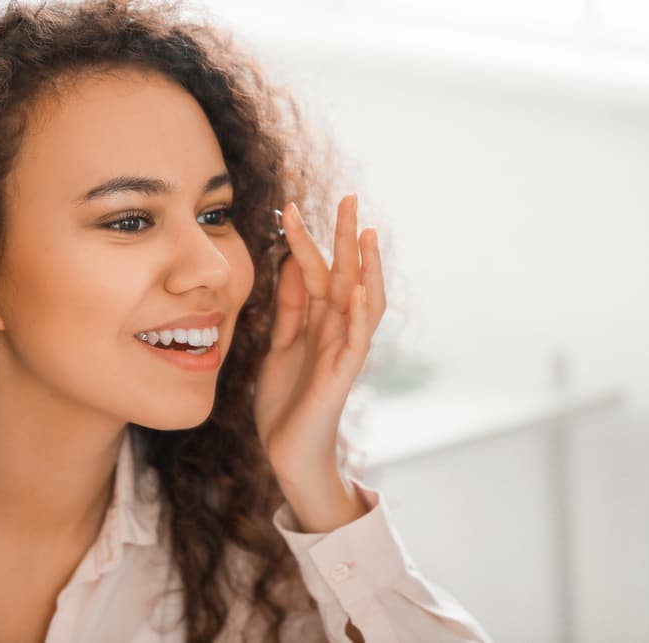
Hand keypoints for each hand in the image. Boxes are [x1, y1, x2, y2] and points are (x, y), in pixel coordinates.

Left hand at [253, 193, 385, 531]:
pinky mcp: (342, 376)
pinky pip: (357, 341)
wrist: (287, 452)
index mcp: (319, 321)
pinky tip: (360, 289)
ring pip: (364, 301)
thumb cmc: (287, 401)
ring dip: (367, 267)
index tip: (289, 207)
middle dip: (347, 237)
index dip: (304, 239)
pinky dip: (360, 314)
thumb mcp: (281, 343)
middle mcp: (336, 330)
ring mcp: (343, 351)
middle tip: (350, 197)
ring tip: (367, 233)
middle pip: (347, 274)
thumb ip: (290, 307)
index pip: (316, 270)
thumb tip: (291, 262)